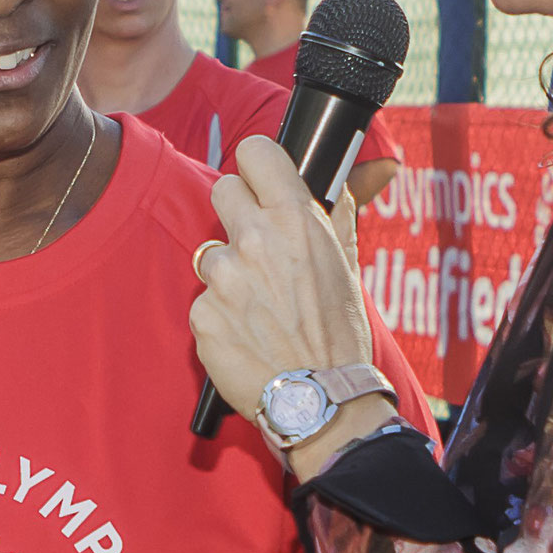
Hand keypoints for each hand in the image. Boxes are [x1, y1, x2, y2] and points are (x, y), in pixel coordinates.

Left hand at [189, 137, 376, 425]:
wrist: (320, 401)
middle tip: (258, 248)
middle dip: (238, 213)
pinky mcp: (202, 313)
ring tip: (259, 309)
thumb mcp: (350, 268)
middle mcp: (255, 239)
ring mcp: (224, 277)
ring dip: (229, 274)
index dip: (258, 166)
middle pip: (222, 190)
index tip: (261, 181)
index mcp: (296, 220)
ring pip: (211, 252)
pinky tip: (246, 336)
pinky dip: (220, 316)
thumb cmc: (340, 336)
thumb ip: (338, 218)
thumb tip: (338, 183)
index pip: (256, 151)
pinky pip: (204, 300)